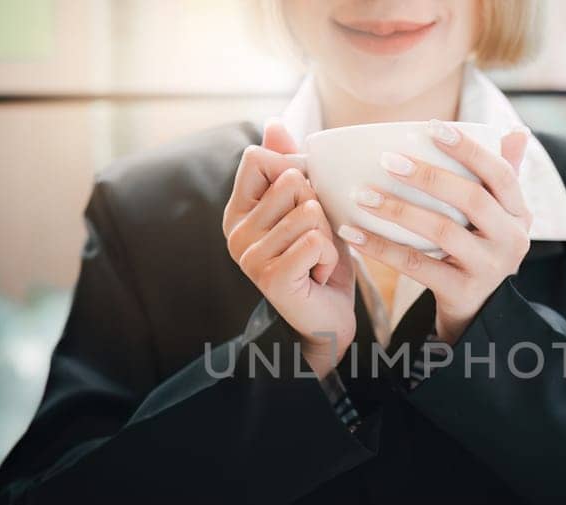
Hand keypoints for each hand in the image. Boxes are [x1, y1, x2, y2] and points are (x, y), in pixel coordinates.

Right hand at [223, 120, 355, 376]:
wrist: (325, 321)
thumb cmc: (317, 260)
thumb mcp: (306, 208)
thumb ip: (288, 166)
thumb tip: (273, 122)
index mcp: (239, 209)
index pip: (259, 157)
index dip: (294, 170)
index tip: (303, 202)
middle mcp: (235, 231)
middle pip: (292, 180)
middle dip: (319, 208)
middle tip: (313, 239)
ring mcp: (249, 254)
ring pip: (310, 210)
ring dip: (328, 236)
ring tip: (316, 258)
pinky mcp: (270, 275)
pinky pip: (317, 240)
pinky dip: (330, 256)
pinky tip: (318, 274)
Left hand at [336, 120, 530, 343]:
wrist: (480, 311)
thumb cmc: (481, 249)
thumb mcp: (500, 217)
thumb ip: (504, 176)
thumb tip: (516, 131)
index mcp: (520, 214)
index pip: (502, 174)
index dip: (469, 149)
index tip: (433, 126)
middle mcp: (511, 240)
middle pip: (472, 200)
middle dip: (429, 176)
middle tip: (387, 160)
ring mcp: (488, 268)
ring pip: (442, 231)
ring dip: (399, 210)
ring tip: (362, 195)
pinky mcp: (461, 291)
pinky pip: (416, 265)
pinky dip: (382, 248)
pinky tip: (354, 234)